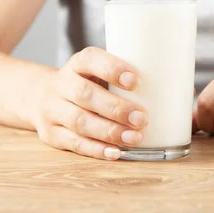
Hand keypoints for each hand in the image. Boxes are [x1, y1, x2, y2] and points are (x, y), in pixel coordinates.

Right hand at [31, 47, 148, 159]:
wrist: (40, 96)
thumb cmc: (86, 83)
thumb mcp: (97, 71)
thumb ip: (123, 77)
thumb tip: (173, 87)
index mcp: (77, 64)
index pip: (90, 60)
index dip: (112, 69)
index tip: (136, 81)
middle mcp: (62, 84)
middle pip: (85, 95)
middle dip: (116, 108)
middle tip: (142, 118)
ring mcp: (52, 110)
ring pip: (79, 121)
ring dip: (109, 131)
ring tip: (134, 138)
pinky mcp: (51, 133)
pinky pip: (73, 143)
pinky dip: (96, 149)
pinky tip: (116, 152)